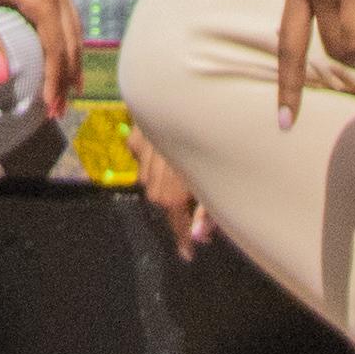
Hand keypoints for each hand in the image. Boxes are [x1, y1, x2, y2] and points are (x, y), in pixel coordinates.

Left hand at [0, 0, 80, 116]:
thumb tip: (0, 80)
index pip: (55, 49)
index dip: (54, 81)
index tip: (50, 108)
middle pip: (70, 42)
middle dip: (67, 78)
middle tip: (60, 110)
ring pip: (74, 28)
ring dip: (73, 60)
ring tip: (70, 90)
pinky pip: (69, 14)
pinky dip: (70, 39)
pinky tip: (65, 51)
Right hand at [130, 128, 219, 257]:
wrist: (192, 98)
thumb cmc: (214, 139)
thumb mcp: (217, 179)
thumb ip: (207, 212)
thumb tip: (199, 236)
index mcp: (173, 194)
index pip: (177, 224)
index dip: (183, 240)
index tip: (188, 254)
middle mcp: (153, 179)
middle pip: (161, 200)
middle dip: (175, 205)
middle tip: (193, 201)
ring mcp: (142, 157)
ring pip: (148, 178)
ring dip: (162, 179)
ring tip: (181, 169)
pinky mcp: (137, 136)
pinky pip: (141, 153)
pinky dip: (150, 156)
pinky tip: (163, 148)